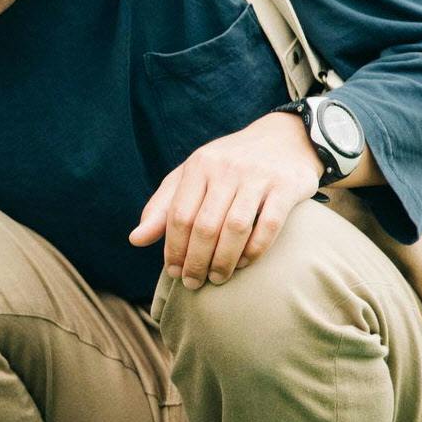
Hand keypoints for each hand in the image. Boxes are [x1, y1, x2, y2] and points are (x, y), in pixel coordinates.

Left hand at [129, 111, 322, 288]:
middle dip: (196, 261)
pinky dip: (255, 249)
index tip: (173, 272)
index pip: (179, 215)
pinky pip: (269, 225)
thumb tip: (135, 240)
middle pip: (205, 225)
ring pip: (235, 228)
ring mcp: (258, 176)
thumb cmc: (229, 165)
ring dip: (224, 260)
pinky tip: (245, 263)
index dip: (173, 248)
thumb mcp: (192, 176)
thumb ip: (163, 207)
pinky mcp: (287, 186)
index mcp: (198, 166)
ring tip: (217, 278)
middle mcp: (226, 168)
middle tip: (193, 283)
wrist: (285, 138)